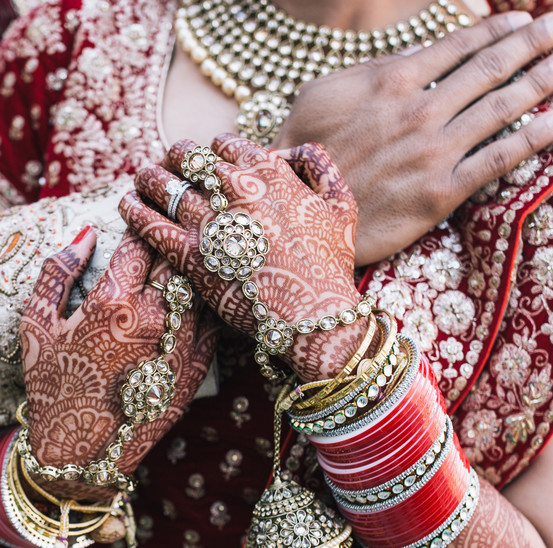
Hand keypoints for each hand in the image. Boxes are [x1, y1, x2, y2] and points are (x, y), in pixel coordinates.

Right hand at [20, 227, 218, 498]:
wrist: (83, 455)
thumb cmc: (53, 390)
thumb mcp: (37, 327)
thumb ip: (58, 273)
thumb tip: (85, 234)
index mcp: (113, 301)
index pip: (139, 241)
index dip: (142, 222)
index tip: (142, 215)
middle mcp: (153, 318)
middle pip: (177, 258)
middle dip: (174, 237)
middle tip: (174, 226)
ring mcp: (180, 343)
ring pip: (202, 287)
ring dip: (198, 266)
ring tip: (195, 252)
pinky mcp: (196, 368)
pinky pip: (214, 322)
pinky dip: (211, 302)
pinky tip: (206, 292)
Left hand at [119, 136, 369, 381]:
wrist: (314, 315)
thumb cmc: (331, 266)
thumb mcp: (342, 207)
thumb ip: (321, 167)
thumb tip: (294, 147)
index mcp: (269, 171)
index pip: (225, 144)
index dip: (213, 152)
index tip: (209, 164)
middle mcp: (235, 189)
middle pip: (190, 158)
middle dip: (178, 159)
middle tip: (170, 165)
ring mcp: (210, 221)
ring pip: (165, 184)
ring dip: (151, 178)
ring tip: (143, 179)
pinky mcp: (191, 255)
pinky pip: (150, 223)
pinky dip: (134, 209)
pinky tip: (128, 204)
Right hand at [273, 10, 552, 265]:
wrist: (299, 217)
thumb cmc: (303, 155)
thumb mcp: (321, 96)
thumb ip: (370, 73)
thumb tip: (410, 61)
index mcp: (392, 81)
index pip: (458, 46)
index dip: (496, 30)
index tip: (523, 21)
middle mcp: (420, 110)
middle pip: (489, 69)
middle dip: (532, 44)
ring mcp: (433, 151)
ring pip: (500, 107)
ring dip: (542, 80)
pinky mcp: (440, 192)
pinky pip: (496, 160)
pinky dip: (531, 138)